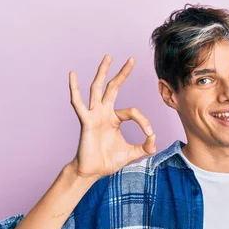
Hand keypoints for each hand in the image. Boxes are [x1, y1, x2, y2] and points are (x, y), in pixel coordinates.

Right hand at [67, 55, 155, 179]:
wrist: (93, 172)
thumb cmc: (109, 161)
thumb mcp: (132, 153)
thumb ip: (145, 146)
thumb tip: (155, 138)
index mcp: (115, 119)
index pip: (133, 111)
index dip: (144, 121)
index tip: (149, 135)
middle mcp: (104, 113)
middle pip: (114, 87)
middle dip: (122, 73)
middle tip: (132, 59)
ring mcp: (94, 115)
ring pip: (98, 88)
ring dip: (103, 72)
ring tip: (108, 57)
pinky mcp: (85, 121)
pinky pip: (78, 103)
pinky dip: (74, 89)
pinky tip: (72, 74)